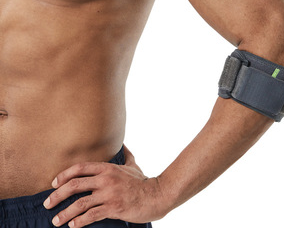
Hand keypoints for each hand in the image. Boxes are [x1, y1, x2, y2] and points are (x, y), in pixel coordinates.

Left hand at [43, 145, 165, 227]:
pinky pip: (92, 215)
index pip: (81, 167)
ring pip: (80, 203)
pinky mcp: (114, 208)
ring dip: (65, 213)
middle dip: (58, 194)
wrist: (156, 195)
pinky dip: (79, 221)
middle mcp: (106, 179)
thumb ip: (124, 155)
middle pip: (75, 184)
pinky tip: (72, 225)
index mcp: (108, 168)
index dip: (65, 174)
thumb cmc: (142, 181)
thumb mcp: (132, 164)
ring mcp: (109, 194)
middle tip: (48, 203)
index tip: (54, 182)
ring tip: (55, 220)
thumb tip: (121, 144)